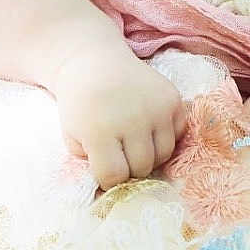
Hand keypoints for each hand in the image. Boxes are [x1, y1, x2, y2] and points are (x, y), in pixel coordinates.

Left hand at [49, 46, 183, 189]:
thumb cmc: (80, 103)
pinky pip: (178, 135)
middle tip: (119, 154)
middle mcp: (132, 119)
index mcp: (100, 130)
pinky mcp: (173, 99)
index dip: (108, 179)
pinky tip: (148, 126)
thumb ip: (89, 162)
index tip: (105, 171)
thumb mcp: (72, 135)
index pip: (114, 176)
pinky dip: (165, 137)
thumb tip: (112, 187)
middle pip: (142, 167)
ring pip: (163, 155)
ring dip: (149, 155)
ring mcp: (157, 109)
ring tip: (134, 141)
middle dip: (129, 167)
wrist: (95, 62)